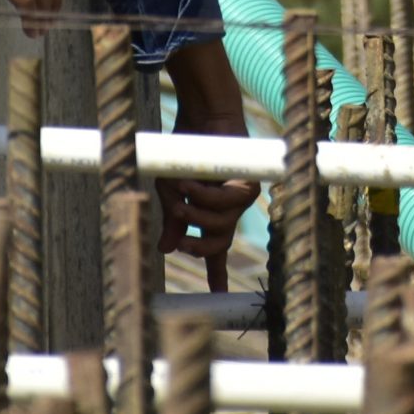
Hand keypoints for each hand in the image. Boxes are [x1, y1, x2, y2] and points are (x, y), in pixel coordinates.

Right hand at [159, 41, 259, 290]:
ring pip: (220, 225)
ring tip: (179, 195)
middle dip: (196, 244)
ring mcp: (242, 198)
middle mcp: (231, 210)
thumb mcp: (172, 192)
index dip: (217, 275)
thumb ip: (173, 221)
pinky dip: (203, 196)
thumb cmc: (185, 154)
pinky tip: (190, 183)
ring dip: (195, 213)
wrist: (199, 118)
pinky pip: (225, 204)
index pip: (216, 249)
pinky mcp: (249, 184)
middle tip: (177, 233)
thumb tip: (165, 250)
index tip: (217, 295)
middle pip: (218, 245)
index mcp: (213, 214)